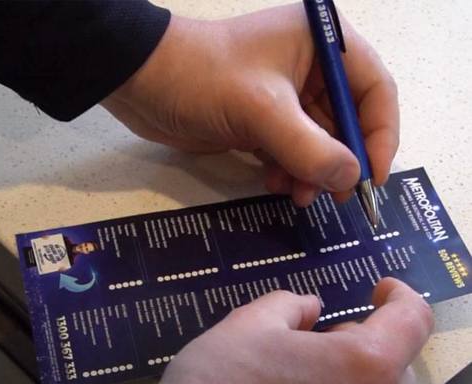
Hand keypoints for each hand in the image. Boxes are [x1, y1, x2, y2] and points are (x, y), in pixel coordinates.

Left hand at [102, 3, 397, 205]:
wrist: (144, 85)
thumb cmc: (203, 80)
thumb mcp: (262, 112)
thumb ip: (310, 148)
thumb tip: (350, 178)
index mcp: (322, 46)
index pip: (373, 90)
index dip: (380, 135)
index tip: (371, 177)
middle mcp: (310, 69)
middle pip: (346, 123)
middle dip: (339, 162)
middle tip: (331, 197)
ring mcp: (286, 98)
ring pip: (317, 144)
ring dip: (311, 173)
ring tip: (296, 195)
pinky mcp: (263, 122)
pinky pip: (291, 152)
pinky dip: (289, 172)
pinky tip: (275, 184)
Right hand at [155, 278, 432, 383]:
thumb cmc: (223, 380)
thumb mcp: (252, 322)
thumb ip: (292, 305)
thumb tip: (312, 309)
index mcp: (366, 366)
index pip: (413, 319)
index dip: (401, 296)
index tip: (380, 290)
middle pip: (395, 368)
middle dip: (365, 346)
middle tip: (319, 342)